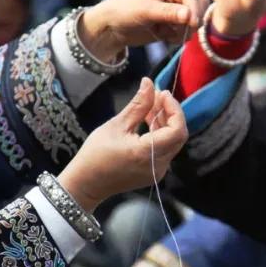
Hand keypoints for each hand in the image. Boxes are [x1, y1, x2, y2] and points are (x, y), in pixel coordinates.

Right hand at [58, 77, 187, 211]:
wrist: (87, 183)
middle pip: (178, 136)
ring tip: (150, 106)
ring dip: (165, 122)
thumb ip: (138, 105)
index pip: (177, 130)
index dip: (174, 109)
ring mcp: (157, 172)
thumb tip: (149, 82)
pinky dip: (160, 134)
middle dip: (171, 113)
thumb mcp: (117, 125)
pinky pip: (164, 150)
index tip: (162, 94)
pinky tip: (148, 121)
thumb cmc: (96, 154)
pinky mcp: (154, 173)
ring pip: (172, 142)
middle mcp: (158, 165)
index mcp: (147, 153)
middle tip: (157, 96)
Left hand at [80, 0, 209, 59]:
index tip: (192, 23)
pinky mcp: (174, 23)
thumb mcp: (144, 10)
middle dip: (193, 19)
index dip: (193, 8)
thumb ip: (168, 12)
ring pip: (196, 18)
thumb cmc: (123, 11)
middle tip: (181, 32)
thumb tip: (190, 15)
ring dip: (186, 30)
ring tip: (168, 35)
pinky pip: (187, 31)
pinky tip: (165, 37)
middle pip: (199, 4)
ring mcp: (175, 8)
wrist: (111, 28)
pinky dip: (180, 36)